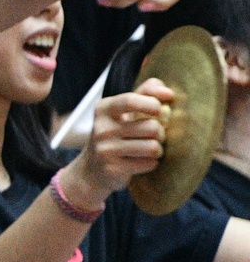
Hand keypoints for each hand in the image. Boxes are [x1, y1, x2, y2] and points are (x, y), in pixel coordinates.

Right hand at [68, 79, 170, 202]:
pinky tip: (141, 162)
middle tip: (153, 136)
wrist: (93, 168)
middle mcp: (101, 128)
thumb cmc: (117, 133)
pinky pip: (149, 163)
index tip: (159, 110)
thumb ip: (146, 93)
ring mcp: (105, 149)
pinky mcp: (112, 168)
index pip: (130, 101)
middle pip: (151, 127)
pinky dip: (151, 163)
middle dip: (160, 132)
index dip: (152, 104)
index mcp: (104, 109)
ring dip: (157, 149)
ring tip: (148, 150)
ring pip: (153, 147)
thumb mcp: (125, 110)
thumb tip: (168, 93)